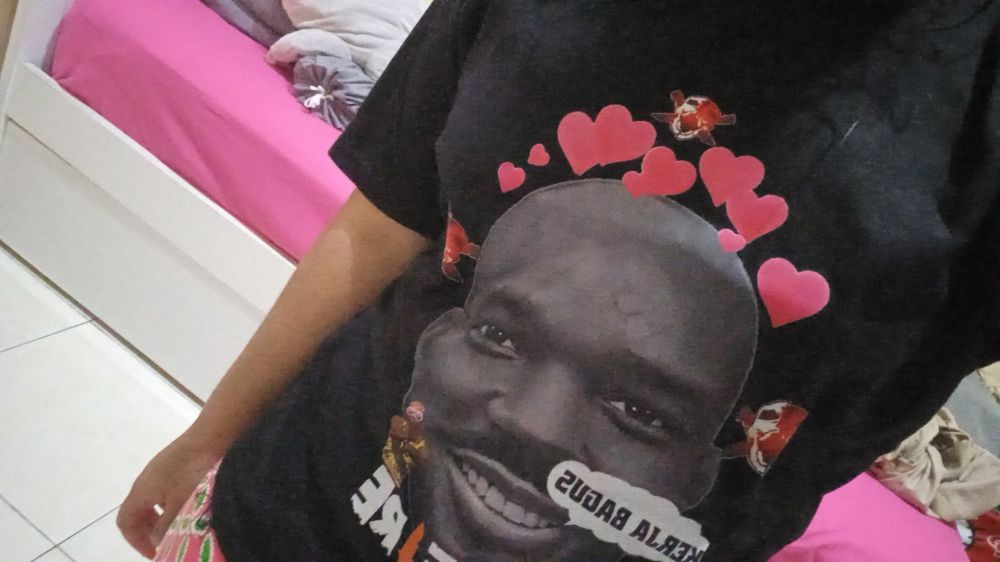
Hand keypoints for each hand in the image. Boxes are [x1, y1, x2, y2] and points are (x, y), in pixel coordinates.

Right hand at [117, 436, 222, 558]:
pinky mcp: (175, 464)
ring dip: (162, 517)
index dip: (136, 541)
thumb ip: (167, 526)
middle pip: (137, 511)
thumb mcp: (180, 505)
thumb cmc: (193, 472)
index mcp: (140, 491)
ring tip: (180, 526)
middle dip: (149, 531)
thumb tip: (158, 541)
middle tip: (166, 542)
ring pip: (153, 501)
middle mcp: (145, 480)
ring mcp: (160, 470)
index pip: (125, 522)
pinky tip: (191, 505)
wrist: (211, 436)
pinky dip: (171, 504)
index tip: (155, 552)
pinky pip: (165, 490)